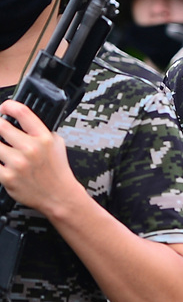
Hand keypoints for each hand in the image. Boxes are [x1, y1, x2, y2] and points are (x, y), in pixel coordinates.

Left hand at [0, 100, 82, 214]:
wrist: (59, 195)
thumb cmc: (57, 170)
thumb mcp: (57, 144)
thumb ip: (41, 131)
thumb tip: (22, 120)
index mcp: (43, 137)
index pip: (22, 112)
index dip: (8, 106)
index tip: (4, 108)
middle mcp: (31, 149)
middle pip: (0, 126)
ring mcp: (18, 163)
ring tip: (3, 148)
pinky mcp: (7, 178)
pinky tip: (1, 161)